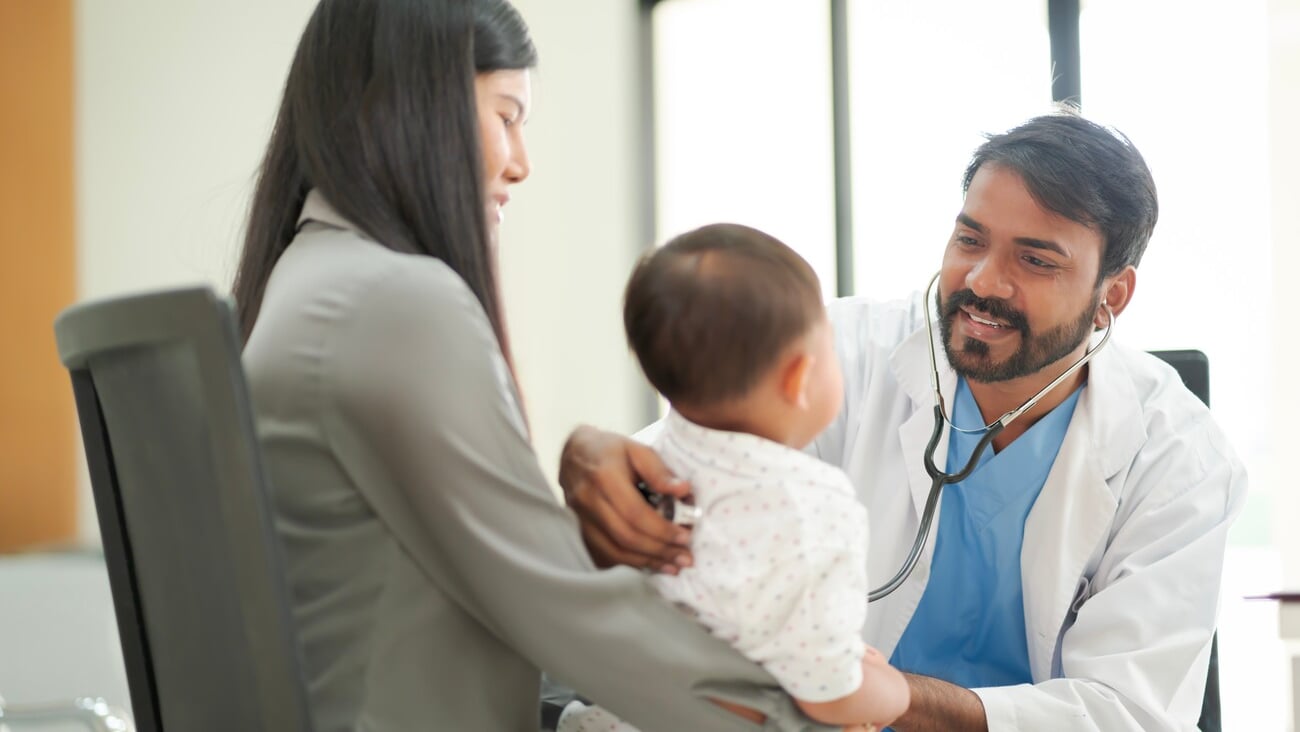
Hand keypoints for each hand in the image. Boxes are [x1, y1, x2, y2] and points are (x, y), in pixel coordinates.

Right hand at [559, 425, 692, 572]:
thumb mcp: (637, 449)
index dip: (662, 530)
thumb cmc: (609, 450)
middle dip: (659, 551)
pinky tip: (649, 564)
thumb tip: (683, 490)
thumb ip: (659, 472)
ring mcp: (581, 519)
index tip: (685, 537)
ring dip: (647, 562)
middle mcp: (588, 501)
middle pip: (626, 537)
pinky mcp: (579, 531)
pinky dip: (629, 563)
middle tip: (685, 558)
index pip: (635, 513)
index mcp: (604, 477)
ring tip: (673, 566)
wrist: (574, 454)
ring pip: (614, 551)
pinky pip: (604, 555)